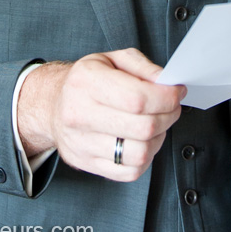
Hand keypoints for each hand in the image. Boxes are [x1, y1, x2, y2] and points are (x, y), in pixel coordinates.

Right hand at [17, 48, 185, 181]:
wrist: (53, 104)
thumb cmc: (87, 81)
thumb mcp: (112, 59)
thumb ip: (142, 67)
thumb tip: (166, 81)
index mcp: (86, 82)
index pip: (138, 98)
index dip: (167, 97)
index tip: (177, 92)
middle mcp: (79, 113)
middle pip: (143, 127)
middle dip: (169, 116)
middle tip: (172, 107)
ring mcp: (81, 142)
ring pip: (139, 153)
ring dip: (158, 139)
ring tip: (156, 124)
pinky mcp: (86, 163)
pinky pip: (130, 171)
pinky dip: (145, 158)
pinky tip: (142, 141)